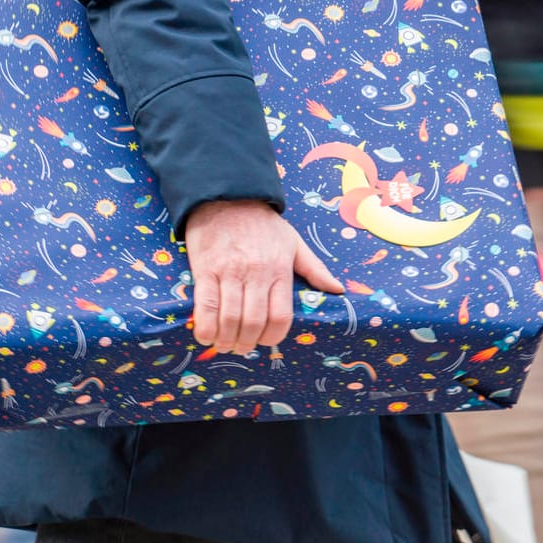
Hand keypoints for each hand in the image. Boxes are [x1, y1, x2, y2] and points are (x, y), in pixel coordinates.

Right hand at [184, 200, 343, 354]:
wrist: (227, 195)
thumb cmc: (262, 222)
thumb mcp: (294, 242)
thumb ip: (314, 269)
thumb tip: (337, 290)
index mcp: (279, 270)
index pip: (280, 317)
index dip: (272, 337)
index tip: (264, 341)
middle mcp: (256, 274)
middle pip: (253, 322)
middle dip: (246, 343)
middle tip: (241, 347)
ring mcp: (229, 272)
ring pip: (229, 319)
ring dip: (226, 340)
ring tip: (224, 344)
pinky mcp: (205, 269)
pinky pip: (206, 306)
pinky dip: (206, 327)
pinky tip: (206, 335)